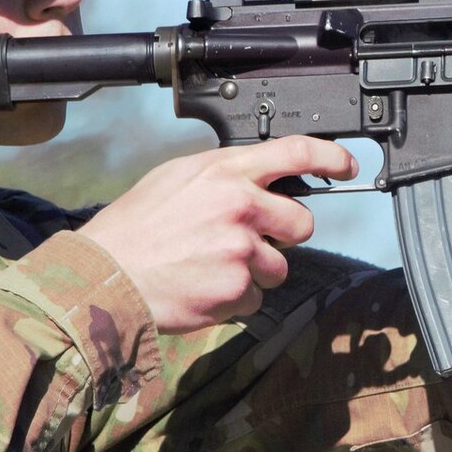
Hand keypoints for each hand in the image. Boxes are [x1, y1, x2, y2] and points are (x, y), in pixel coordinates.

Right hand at [78, 135, 358, 333]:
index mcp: (224, 171)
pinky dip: (234, 299)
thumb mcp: (175, 178)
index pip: (295, 152)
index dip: (330, 158)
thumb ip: (222, 175)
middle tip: (244, 242)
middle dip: (282, 235)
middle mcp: (240, 205)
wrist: (106, 276)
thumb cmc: (135, 228)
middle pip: (301, 222)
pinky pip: (256, 298)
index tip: (346, 165)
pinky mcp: (238, 289)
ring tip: (209, 268)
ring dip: (254, 273)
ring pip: (279, 266)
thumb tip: (255, 179)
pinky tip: (202, 287)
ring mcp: (241, 249)